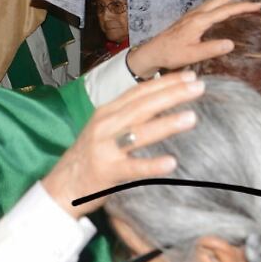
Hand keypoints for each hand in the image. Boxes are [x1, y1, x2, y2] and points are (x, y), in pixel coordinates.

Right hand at [42, 72, 203, 217]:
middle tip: (199, 87)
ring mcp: (105, 148)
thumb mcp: (106, 128)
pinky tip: (171, 162)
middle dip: (172, 94)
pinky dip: (151, 165)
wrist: (62, 186)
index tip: (190, 75)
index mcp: (108, 111)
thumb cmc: (91, 155)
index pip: (140, 92)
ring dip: (166, 124)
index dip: (165, 82)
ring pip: (139, 132)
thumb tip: (163, 101)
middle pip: (143, 106)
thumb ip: (128, 115)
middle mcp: (106, 125)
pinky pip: (132, 168)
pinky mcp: (106, 171)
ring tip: (192, 118)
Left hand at [127, 0, 260, 78]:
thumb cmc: (171, 54)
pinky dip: (220, 3)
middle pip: (220, 0)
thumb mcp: (192, 55)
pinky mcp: (189, 18)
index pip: (225, 11)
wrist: (153, 52)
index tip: (258, 4)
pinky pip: (208, 6)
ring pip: (214, 1)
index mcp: (199, 21)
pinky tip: (222, 8)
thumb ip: (211, 49)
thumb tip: (231, 44)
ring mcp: (192, 14)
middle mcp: (196, 14)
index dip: (242, 7)